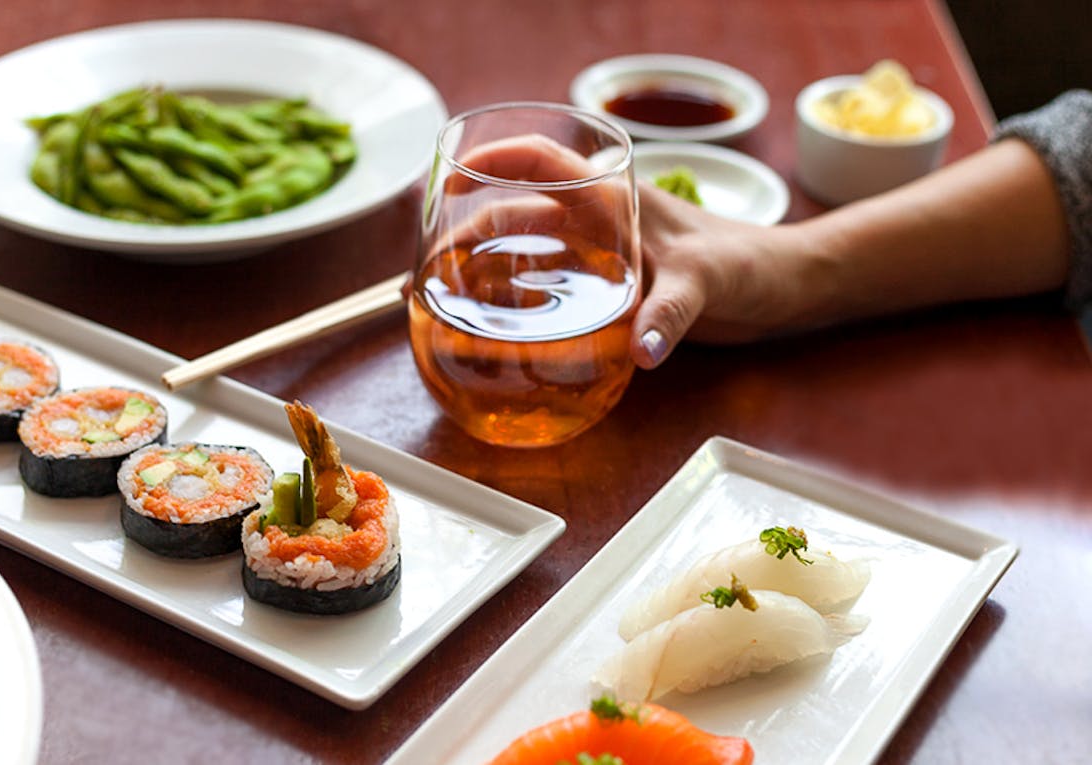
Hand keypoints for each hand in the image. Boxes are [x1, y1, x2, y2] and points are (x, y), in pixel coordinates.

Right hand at [446, 133, 829, 367]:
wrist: (782, 291)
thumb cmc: (749, 265)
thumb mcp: (709, 281)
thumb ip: (674, 310)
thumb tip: (642, 350)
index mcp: (615, 198)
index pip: (543, 163)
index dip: (494, 162)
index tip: (450, 178)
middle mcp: (600, 222)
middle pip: (519, 214)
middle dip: (471, 232)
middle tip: (432, 270)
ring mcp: (603, 257)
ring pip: (531, 254)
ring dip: (490, 271)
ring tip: (448, 300)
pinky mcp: (612, 292)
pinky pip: (556, 292)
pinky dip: (524, 307)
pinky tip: (502, 334)